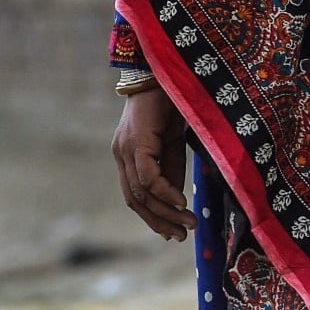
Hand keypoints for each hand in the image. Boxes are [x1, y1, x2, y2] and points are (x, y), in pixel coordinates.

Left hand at [112, 87, 194, 240]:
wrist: (164, 73)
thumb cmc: (171, 107)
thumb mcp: (174, 148)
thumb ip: (172, 173)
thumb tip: (177, 204)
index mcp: (126, 157)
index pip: (134, 196)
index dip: (153, 217)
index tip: (174, 233)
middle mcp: (121, 155)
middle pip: (135, 199)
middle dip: (159, 221)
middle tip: (181, 236)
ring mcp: (125, 148)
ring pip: (141, 192)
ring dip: (166, 212)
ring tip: (189, 224)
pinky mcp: (137, 142)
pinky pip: (148, 177)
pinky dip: (165, 193)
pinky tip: (182, 203)